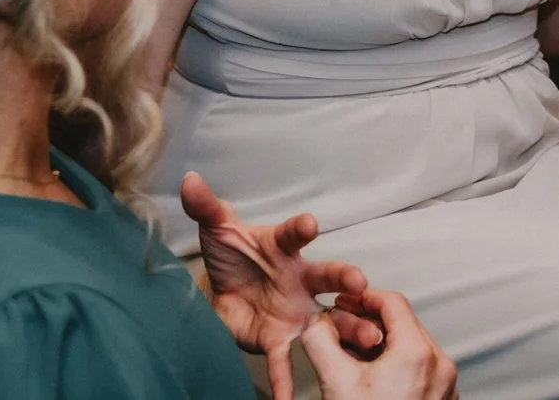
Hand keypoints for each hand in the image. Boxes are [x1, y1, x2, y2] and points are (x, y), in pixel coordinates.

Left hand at [181, 172, 381, 399]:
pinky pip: (287, 362)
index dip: (300, 228)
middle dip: (344, 278)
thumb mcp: (216, 228)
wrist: (219, 291)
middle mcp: (299, 278)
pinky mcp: (281, 339)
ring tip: (368, 339)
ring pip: (328, 320)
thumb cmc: (231, 252)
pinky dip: (288, 383)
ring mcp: (296, 311)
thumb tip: (189, 179)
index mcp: (283, 247)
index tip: (309, 224)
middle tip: (360, 282)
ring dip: (348, 328)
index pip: (294, 234)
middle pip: (327, 276)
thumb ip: (204, 206)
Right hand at [302, 289, 458, 399]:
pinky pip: (422, 369)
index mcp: (417, 354)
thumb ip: (320, 340)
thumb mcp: (336, 382)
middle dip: (372, 322)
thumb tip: (316, 323)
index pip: (392, 302)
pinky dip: (399, 365)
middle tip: (346, 330)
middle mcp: (440, 366)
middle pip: (404, 323)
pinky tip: (376, 380)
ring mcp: (446, 386)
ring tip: (357, 359)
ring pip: (414, 346)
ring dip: (384, 344)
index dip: (363, 298)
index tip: (346, 303)